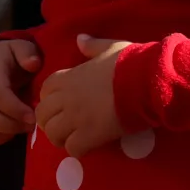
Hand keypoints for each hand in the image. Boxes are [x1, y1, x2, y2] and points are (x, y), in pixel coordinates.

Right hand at [0, 39, 42, 145]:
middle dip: (12, 124)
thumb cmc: (11, 58)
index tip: (33, 116)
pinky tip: (15, 128)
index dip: (14, 108)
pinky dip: (1, 138)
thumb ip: (28, 52)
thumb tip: (33, 63)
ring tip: (26, 126)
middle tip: (33, 124)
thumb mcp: (21, 47)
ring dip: (8, 132)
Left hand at [36, 35, 127, 158]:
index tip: (61, 103)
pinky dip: (78, 149)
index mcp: (70, 77)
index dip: (50, 98)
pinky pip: (72, 148)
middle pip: (42, 114)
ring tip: (74, 138)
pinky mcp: (90, 135)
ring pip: (52, 134)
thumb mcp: (110, 48)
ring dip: (61, 137)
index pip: (44, 90)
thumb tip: (80, 39)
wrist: (147, 81)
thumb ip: (92, 46)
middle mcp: (67, 98)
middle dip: (49, 121)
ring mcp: (76, 118)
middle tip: (64, 125)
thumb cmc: (131, 62)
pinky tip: (88, 146)